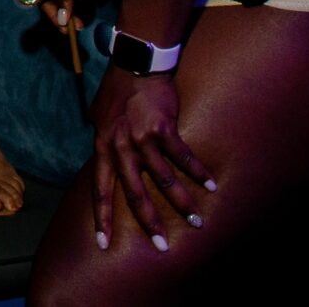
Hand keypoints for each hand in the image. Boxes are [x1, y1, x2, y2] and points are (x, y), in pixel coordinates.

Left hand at [89, 69, 212, 252]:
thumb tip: (106, 156)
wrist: (135, 63)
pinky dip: (197, 172)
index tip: (102, 243)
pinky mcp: (163, 128)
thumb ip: (103, 140)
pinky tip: (210, 184)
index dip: (101, 217)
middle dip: (148, 221)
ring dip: (181, 202)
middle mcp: (120, 146)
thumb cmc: (117, 90)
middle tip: (161, 245)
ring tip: (196, 221)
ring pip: (162, 179)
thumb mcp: (99, 117)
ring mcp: (141, 137)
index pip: (99, 189)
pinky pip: (182, 156)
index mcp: (102, 146)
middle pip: (133, 192)